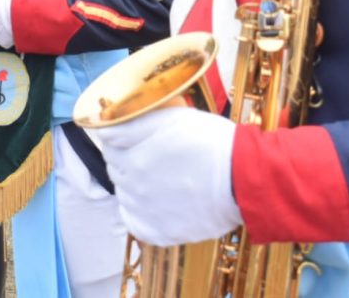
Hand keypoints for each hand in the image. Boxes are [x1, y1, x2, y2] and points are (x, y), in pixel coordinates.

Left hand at [95, 107, 241, 245]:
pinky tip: (158, 202)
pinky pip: (135, 222)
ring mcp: (145, 210)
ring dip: (136, 186)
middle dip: (129, 160)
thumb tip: (104, 127)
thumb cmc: (212, 143)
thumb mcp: (171, 117)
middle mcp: (132, 185)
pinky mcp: (159, 232)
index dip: (123, 138)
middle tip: (156, 156)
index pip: (109, 144)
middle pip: (117, 169)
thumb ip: (132, 122)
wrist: (244, 179)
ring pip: (125, 195)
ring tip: (164, 178)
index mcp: (132, 155)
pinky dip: (141, 213)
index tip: (139, 138)